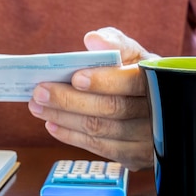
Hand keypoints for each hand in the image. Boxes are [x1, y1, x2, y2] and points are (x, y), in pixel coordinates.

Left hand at [28, 27, 157, 170]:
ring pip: (101, 130)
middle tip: (40, 91)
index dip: (104, 81)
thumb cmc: (136, 74)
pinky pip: (99, 148)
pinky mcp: (135, 156)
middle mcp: (157, 111)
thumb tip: (93, 39)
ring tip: (38, 106)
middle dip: (71, 100)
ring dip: (64, 118)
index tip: (75, 77)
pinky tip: (52, 123)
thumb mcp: (134, 54)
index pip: (132, 82)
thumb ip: (116, 42)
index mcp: (157, 79)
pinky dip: (72, 136)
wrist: (157, 107)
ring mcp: (148, 138)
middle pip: (111, 108)